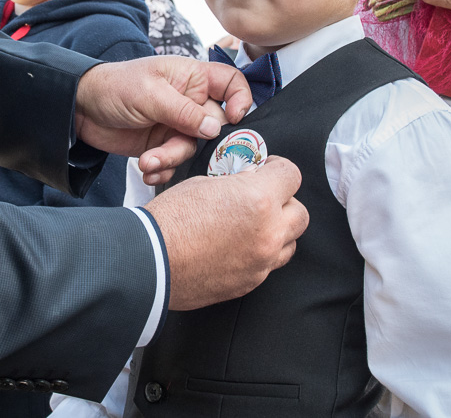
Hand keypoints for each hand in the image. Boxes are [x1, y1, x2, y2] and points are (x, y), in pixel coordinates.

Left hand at [74, 56, 251, 184]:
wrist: (80, 109)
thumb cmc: (115, 86)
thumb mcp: (150, 94)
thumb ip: (184, 111)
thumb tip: (215, 129)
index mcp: (192, 78)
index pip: (232, 83)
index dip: (240, 99)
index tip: (233, 118)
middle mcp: (190, 102)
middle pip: (214, 126)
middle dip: (194, 141)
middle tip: (171, 147)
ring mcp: (177, 125)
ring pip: (193, 149)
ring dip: (170, 159)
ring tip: (147, 161)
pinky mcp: (162, 145)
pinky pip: (175, 164)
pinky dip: (163, 170)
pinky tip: (146, 168)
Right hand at [143, 156, 307, 309]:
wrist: (150, 260)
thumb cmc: (171, 219)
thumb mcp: (206, 183)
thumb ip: (237, 184)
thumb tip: (247, 184)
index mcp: (259, 200)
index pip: (292, 175)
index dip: (279, 168)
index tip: (268, 169)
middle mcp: (268, 232)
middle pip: (300, 212)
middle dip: (284, 200)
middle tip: (264, 196)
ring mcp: (261, 261)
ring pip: (291, 241)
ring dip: (278, 229)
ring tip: (254, 223)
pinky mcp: (250, 282)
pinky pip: (269, 264)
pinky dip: (261, 252)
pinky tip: (239, 245)